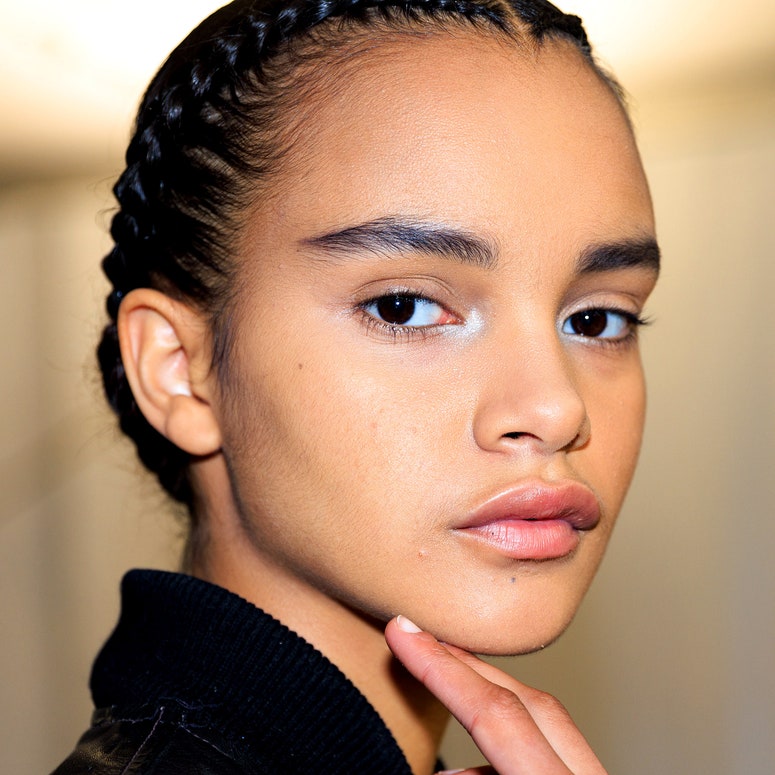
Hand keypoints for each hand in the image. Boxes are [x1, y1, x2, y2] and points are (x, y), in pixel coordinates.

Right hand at [385, 616, 606, 774]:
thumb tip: (439, 765)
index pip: (497, 715)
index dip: (441, 669)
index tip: (402, 630)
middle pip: (531, 701)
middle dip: (466, 667)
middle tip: (419, 638)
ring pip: (547, 724)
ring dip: (486, 710)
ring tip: (438, 700)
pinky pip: (555, 755)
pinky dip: (510, 751)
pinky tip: (470, 770)